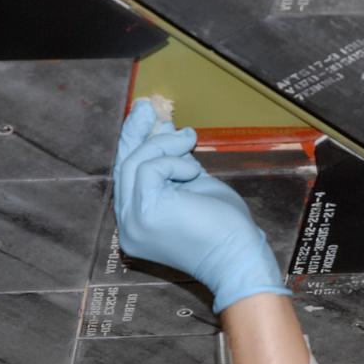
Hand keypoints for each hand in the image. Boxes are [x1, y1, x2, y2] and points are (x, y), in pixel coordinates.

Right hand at [112, 99, 290, 312]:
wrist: (239, 255)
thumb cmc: (224, 227)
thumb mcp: (193, 185)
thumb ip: (174, 163)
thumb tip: (163, 128)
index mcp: (137, 223)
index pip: (128, 177)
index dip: (133, 144)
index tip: (146, 118)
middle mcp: (128, 226)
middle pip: (124, 167)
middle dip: (138, 134)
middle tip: (150, 108)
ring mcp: (133, 222)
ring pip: (135, 164)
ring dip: (166, 148)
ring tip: (190, 142)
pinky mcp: (145, 213)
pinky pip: (150, 168)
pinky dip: (175, 162)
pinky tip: (194, 172)